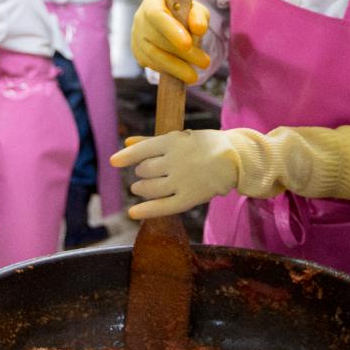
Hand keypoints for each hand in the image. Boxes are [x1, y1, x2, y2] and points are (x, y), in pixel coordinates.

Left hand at [111, 130, 238, 219]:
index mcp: (173, 142)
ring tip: (142, 187)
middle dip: (143, 172)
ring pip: (149, 187)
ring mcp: (182, 180)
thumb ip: (151, 141)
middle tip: (149, 172)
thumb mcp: (179, 137)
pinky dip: (145, 210)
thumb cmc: (205, 145)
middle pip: (145, 170)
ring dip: (142, 188)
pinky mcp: (190, 198)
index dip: (126, 156)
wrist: (236, 158)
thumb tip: (127, 142)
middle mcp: (175, 160)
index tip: (113, 162)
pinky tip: (133, 212)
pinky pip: (162, 206)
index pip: (142, 150)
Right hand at [131, 0, 210, 82]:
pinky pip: (151, 64)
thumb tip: (199, 29)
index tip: (188, 44)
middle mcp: (140, 20)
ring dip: (176, 67)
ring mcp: (136, 38)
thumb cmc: (184, 14)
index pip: (157, 16)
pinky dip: (167, 70)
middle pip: (157, 39)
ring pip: (153, 55)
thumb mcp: (195, 10)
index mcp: (152, 4)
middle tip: (204, 63)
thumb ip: (198, 16)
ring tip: (194, 75)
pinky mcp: (138, 53)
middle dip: (182, 54)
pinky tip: (182, 72)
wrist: (171, 22)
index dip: (171, 30)